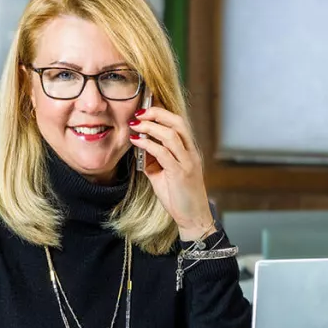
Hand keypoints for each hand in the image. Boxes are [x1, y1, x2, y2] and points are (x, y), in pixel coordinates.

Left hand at [129, 107, 212, 239]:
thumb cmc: (179, 196)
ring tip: (135, 125)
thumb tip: (139, 147)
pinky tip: (137, 142)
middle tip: (139, 112)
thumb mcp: (163, 174)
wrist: (193, 217)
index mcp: (189, 151)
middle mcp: (190, 153)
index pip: (178, 123)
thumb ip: (153, 160)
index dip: (162, 112)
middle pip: (177, 122)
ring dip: (150, 127)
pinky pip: (163, 153)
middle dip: (157, 113)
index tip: (144, 109)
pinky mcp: (180, 174)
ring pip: (171, 135)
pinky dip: (148, 144)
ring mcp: (187, 163)